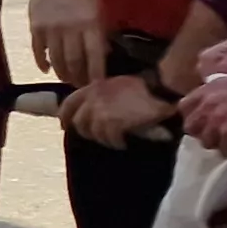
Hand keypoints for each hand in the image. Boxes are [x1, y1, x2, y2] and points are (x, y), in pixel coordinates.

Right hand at [27, 0, 109, 86]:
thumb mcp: (98, 8)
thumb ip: (101, 31)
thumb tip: (104, 54)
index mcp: (90, 22)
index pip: (95, 54)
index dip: (96, 73)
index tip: (98, 86)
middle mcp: (70, 28)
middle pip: (74, 61)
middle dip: (79, 77)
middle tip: (82, 86)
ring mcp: (51, 29)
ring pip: (57, 60)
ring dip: (62, 73)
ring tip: (67, 79)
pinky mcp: (36, 29)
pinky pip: (38, 51)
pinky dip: (42, 63)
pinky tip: (47, 70)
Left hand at [61, 73, 177, 147]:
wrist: (162, 89)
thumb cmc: (142, 86)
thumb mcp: (115, 84)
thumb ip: (99, 94)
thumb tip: (87, 112)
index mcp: (92, 87)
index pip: (68, 103)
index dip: (64, 117)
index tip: (65, 126)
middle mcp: (93, 98)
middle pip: (79, 122)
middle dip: (87, 132)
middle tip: (98, 137)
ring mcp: (102, 110)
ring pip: (93, 132)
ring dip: (103, 139)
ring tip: (114, 140)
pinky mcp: (114, 122)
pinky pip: (109, 138)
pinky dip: (116, 142)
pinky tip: (122, 143)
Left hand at [184, 67, 226, 150]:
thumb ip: (220, 96)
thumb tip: (211, 112)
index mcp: (210, 88)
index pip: (184, 108)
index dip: (196, 117)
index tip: (208, 122)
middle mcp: (209, 103)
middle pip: (191, 128)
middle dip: (205, 132)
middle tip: (223, 134)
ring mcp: (218, 119)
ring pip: (207, 142)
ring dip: (221, 143)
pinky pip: (225, 150)